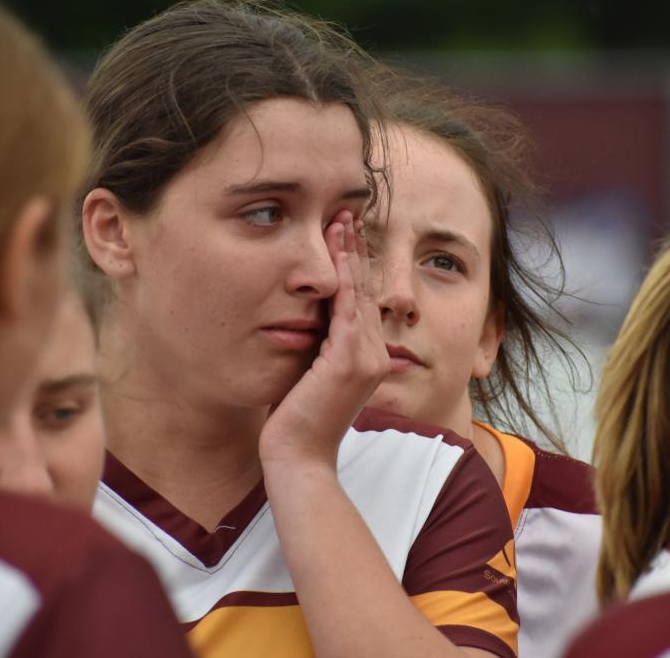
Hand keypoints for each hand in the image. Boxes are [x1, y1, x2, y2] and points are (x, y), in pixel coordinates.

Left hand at [259, 210, 389, 467]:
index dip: (353, 264)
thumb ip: (314, 345)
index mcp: (366, 356)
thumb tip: (303, 316)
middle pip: (366, 288)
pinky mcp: (350, 361)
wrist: (297, 459)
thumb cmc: (295, 420)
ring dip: (350, 252)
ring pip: (360, 292)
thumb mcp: (308, 373)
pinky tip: (336, 248)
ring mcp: (366, 357)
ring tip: (341, 218)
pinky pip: (348, 307)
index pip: (361, 300)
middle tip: (345, 210)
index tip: (342, 231)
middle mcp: (374, 353)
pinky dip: (343, 275)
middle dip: (355, 247)